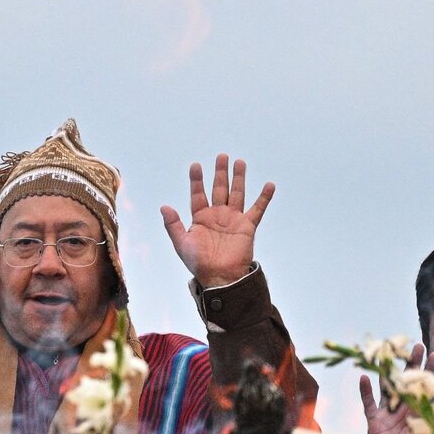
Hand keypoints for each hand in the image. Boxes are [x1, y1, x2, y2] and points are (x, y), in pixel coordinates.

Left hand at [160, 154, 274, 288]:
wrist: (220, 277)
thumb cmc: (199, 263)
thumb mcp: (181, 243)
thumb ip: (173, 224)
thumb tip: (164, 206)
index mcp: (200, 218)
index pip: (198, 194)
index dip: (196, 180)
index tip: (195, 165)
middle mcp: (217, 215)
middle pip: (219, 188)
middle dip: (220, 172)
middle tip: (222, 156)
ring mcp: (233, 219)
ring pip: (237, 193)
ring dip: (238, 178)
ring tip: (239, 162)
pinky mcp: (247, 226)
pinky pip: (257, 209)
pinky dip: (264, 198)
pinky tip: (269, 185)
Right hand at [360, 344, 433, 433]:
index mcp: (419, 414)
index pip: (426, 389)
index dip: (430, 372)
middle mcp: (404, 410)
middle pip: (407, 382)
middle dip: (412, 364)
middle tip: (417, 345)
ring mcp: (388, 414)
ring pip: (387, 388)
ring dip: (386, 371)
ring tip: (386, 354)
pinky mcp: (374, 422)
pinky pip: (368, 404)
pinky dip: (365, 392)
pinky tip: (363, 377)